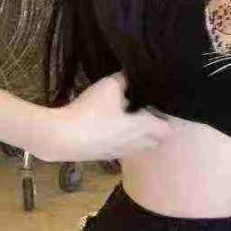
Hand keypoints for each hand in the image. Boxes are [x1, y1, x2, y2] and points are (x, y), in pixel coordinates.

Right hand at [46, 71, 176, 162]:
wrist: (61, 137)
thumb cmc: (90, 111)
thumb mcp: (109, 86)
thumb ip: (125, 78)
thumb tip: (132, 74)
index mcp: (142, 128)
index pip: (168, 129)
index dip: (170, 118)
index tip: (165, 106)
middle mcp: (135, 143)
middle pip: (157, 140)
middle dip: (158, 127)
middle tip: (151, 110)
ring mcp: (120, 152)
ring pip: (140, 145)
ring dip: (142, 134)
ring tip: (134, 117)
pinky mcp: (106, 156)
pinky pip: (125, 148)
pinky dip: (126, 139)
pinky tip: (113, 126)